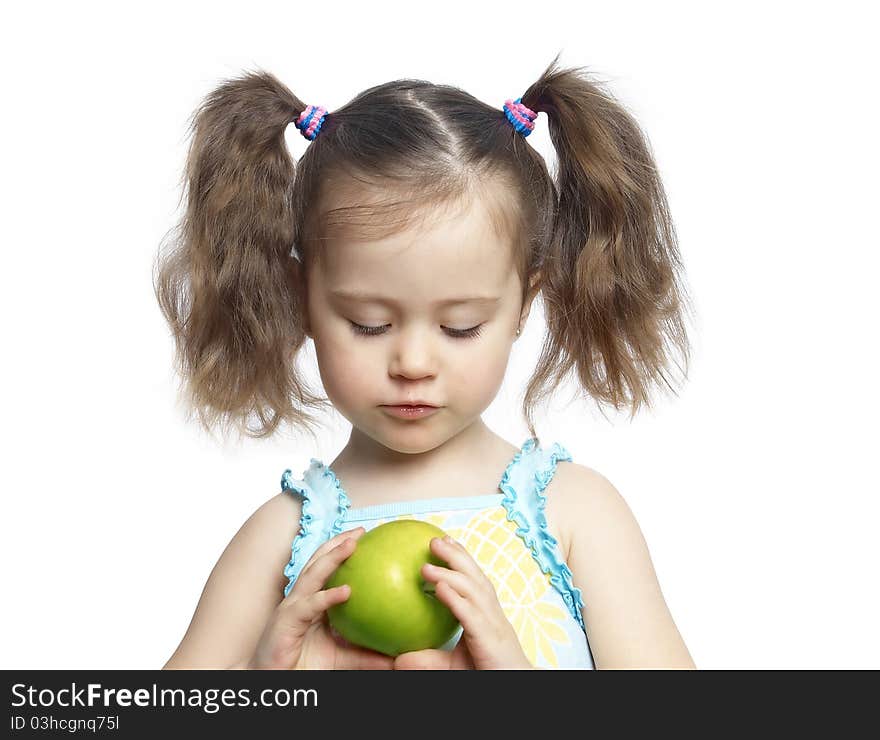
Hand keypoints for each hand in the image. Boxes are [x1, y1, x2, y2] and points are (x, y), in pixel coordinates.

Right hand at [248, 528, 393, 669]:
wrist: (274, 682)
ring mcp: (293, 607)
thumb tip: (398, 658)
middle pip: (319, 561)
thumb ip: (367, 655)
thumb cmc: (304, 666)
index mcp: (313, 601)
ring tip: (352, 544)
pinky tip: (346, 591)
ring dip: (332, 556)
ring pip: (313, 574)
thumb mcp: (343, 659)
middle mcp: (302, 598)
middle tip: (361, 531)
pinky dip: (327, 596)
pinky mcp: (287, 621)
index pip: (328, 569)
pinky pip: (309, 605)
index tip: (367, 538)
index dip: (342, 551)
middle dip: (338, 542)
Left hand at [393, 535, 532, 669]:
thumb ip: (428, 659)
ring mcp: (493, 625)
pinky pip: (471, 616)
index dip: (462, 559)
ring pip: (472, 591)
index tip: (445, 541)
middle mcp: (492, 614)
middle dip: (456, 555)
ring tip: (428, 563)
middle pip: (475, 577)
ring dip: (450, 574)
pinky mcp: (490, 640)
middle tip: (434, 539)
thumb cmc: (489, 673)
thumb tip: (397, 660)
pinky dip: (456, 600)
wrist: (516, 685)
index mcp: (487, 615)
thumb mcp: (453, 666)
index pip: (474, 580)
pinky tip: (440, 589)